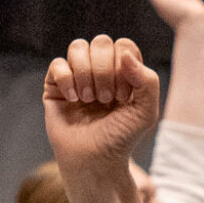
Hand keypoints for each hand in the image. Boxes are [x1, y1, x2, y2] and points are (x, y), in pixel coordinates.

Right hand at [43, 36, 158, 177]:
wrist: (95, 161)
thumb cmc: (121, 139)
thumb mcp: (146, 113)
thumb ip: (148, 81)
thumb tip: (125, 55)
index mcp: (123, 72)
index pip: (124, 46)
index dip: (124, 67)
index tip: (123, 96)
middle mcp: (100, 70)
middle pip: (101, 42)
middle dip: (105, 71)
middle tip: (106, 100)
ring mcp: (77, 75)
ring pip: (78, 47)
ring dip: (86, 75)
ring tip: (90, 100)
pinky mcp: (55, 85)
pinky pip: (58, 64)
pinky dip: (67, 81)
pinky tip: (73, 101)